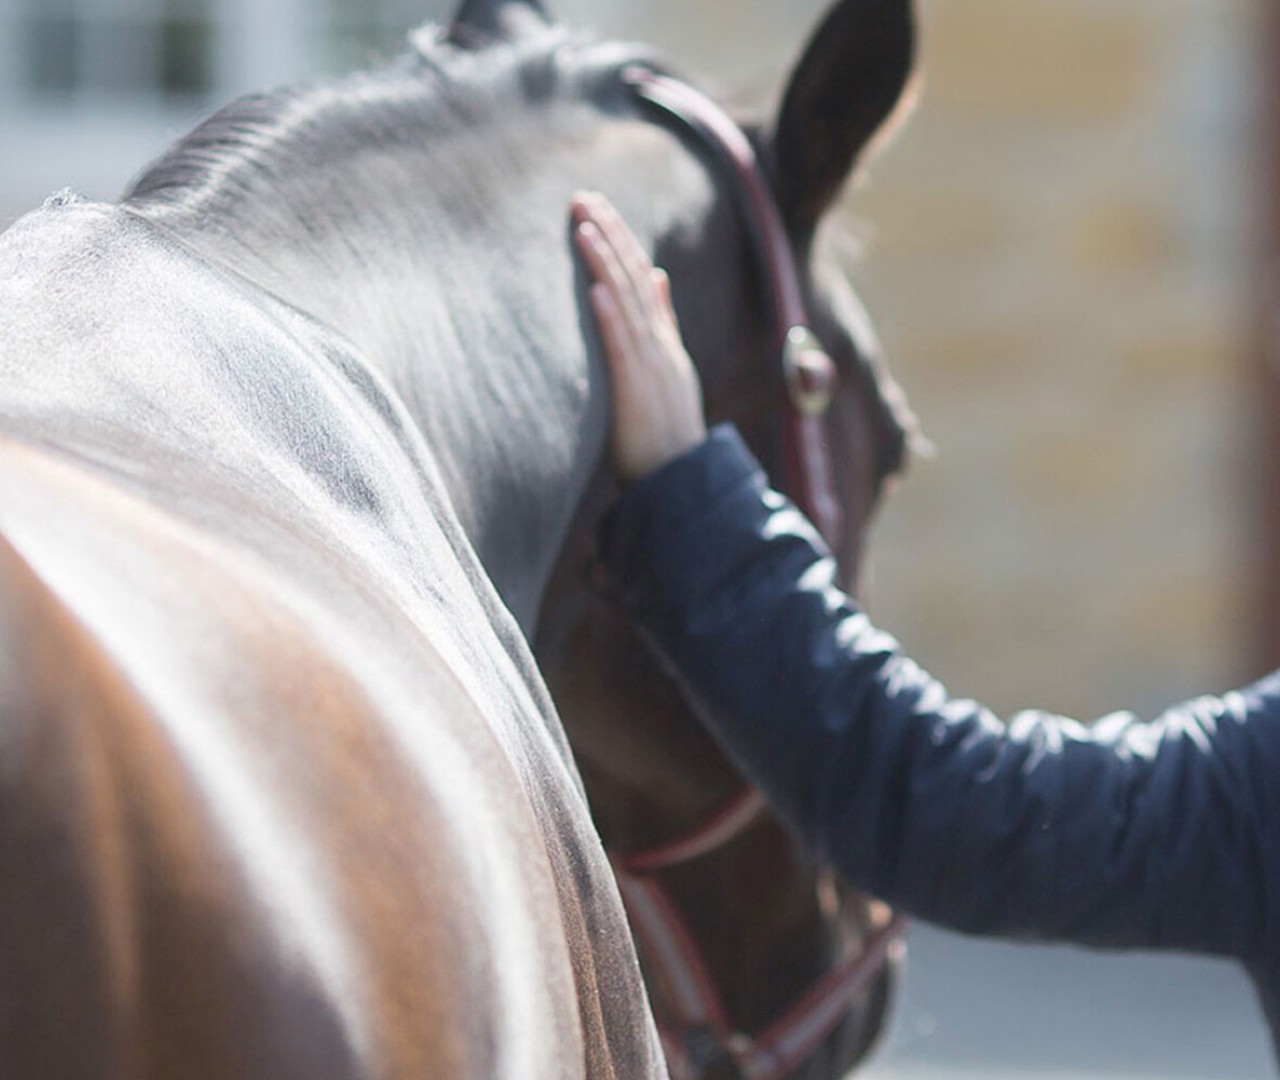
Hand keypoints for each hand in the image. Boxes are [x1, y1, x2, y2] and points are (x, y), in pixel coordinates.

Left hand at [571, 191, 706, 481]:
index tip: (597, 207)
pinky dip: (610, 318)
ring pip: (627, 306)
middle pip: (634, 280)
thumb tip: (657, 276)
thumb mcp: (668, 370)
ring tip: (583, 229)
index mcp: (663, 342)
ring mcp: (652, 367)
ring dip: (605, 265)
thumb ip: (663, 323)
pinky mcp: (639, 391)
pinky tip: (594, 290)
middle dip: (609, 236)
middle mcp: (660, 346)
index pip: (641, 279)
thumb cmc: (666, 434)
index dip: (620, 240)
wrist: (684, 481)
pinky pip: (624, 350)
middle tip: (582, 198)